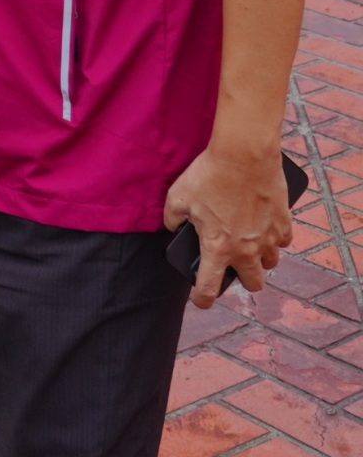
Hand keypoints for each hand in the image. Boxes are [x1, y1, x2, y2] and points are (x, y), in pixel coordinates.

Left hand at [164, 146, 293, 307]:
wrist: (244, 155)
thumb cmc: (208, 175)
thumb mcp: (177, 197)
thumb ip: (172, 219)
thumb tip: (174, 227)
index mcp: (217, 248)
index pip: (209, 286)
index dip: (203, 299)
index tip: (201, 302)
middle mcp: (246, 250)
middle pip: (253, 283)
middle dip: (244, 281)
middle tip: (235, 269)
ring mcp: (269, 238)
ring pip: (270, 264)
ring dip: (261, 259)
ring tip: (250, 246)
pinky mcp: (284, 223)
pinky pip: (283, 241)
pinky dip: (275, 238)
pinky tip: (265, 228)